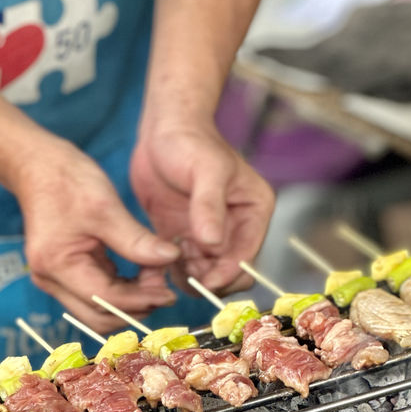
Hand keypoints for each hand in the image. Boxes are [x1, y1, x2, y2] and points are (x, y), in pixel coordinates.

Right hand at [11, 135, 178, 332]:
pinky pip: (97, 293)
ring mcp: (56, 279)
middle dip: (135, 307)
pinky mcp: (66, 273)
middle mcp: (50, 279)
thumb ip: (137, 240)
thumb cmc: (67, 181)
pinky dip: (122, 290)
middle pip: (98, 315)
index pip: (104, 298)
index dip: (140, 300)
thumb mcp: (106, 208)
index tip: (169, 293)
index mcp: (56, 264)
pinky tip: (143, 274)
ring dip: (130, 301)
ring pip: (98, 309)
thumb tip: (171, 259)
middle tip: (166, 290)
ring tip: (156, 278)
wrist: (39, 167)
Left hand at [130, 121, 273, 294]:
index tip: (204, 280)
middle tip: (184, 268)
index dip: (227, 273)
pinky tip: (156, 259)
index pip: (247, 256)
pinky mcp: (183, 237)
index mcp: (254, 211)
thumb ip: (209, 206)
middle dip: (210, 278)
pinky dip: (171, 272)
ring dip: (189, 277)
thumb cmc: (190, 141)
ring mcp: (209, 234)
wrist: (162, 131)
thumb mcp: (205, 170)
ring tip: (169, 256)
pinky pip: (182, 268)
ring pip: (206, 274)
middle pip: (231, 272)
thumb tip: (213, 244)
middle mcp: (236, 227)